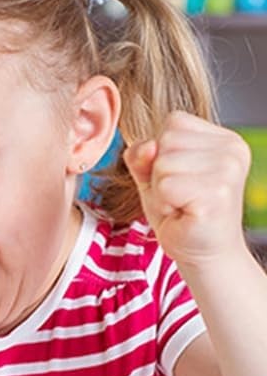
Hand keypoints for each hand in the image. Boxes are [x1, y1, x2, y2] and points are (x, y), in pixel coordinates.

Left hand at [124, 111, 251, 270]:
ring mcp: (228, 169)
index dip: (161, 154)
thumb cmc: (180, 214)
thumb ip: (142, 155)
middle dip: (159, 174)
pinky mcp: (216, 193)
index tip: (180, 180)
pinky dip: (165, 204)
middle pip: (165, 141)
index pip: (173, 122)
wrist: (202, 253)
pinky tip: (183, 214)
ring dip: (161, 191)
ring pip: (162, 163)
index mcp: (224, 138)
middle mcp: (232, 148)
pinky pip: (166, 187)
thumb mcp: (153, 177)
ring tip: (181, 205)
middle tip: (179, 197)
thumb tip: (146, 146)